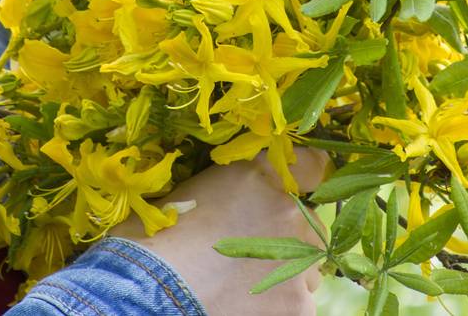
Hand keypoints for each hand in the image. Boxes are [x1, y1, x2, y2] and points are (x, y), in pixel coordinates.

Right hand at [108, 147, 327, 315]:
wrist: (152, 283)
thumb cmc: (160, 235)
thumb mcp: (198, 189)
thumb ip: (237, 189)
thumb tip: (245, 200)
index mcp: (262, 173)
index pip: (315, 166)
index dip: (306, 182)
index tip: (298, 194)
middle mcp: (288, 210)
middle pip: (309, 225)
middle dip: (287, 236)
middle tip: (250, 252)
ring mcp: (298, 257)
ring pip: (307, 266)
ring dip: (286, 270)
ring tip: (242, 281)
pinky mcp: (297, 302)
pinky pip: (299, 301)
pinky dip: (278, 304)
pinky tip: (245, 303)